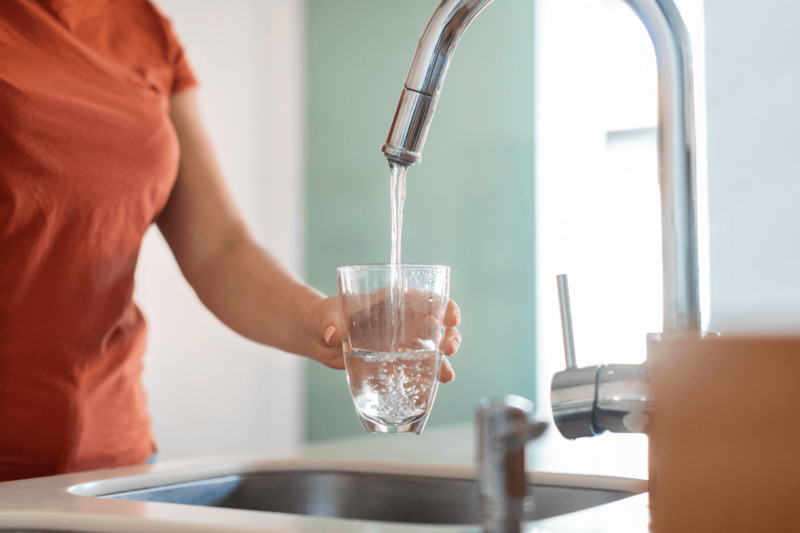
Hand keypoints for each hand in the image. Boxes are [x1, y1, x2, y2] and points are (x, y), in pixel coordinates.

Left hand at [307, 295, 461, 382]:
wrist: (318, 337)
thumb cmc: (325, 316)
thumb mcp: (326, 316)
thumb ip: (329, 322)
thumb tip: (333, 334)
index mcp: (390, 300)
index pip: (423, 297)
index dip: (442, 304)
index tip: (451, 316)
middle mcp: (401, 319)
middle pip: (434, 322)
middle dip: (449, 334)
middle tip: (450, 347)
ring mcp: (400, 339)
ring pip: (431, 345)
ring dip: (443, 357)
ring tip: (447, 374)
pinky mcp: (394, 358)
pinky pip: (417, 365)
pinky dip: (429, 373)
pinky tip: (438, 382)